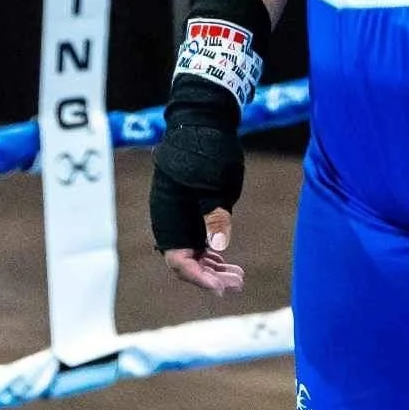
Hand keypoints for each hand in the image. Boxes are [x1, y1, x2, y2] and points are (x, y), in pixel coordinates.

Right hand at [150, 107, 246, 294]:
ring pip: (194, 254)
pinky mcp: (192, 209)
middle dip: (211, 277)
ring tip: (239, 277)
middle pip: (187, 262)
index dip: (200, 279)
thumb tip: (216, 246)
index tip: (222, 289)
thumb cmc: (207, 150)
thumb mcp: (214, 184)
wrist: (203, 121)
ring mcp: (181, 215)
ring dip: (214, 268)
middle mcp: (171, 220)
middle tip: (238, 283)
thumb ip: (214, 216)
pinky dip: (212, 254)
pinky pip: (197, 241)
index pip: (180, 262)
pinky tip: (228, 262)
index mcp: (169, 216)